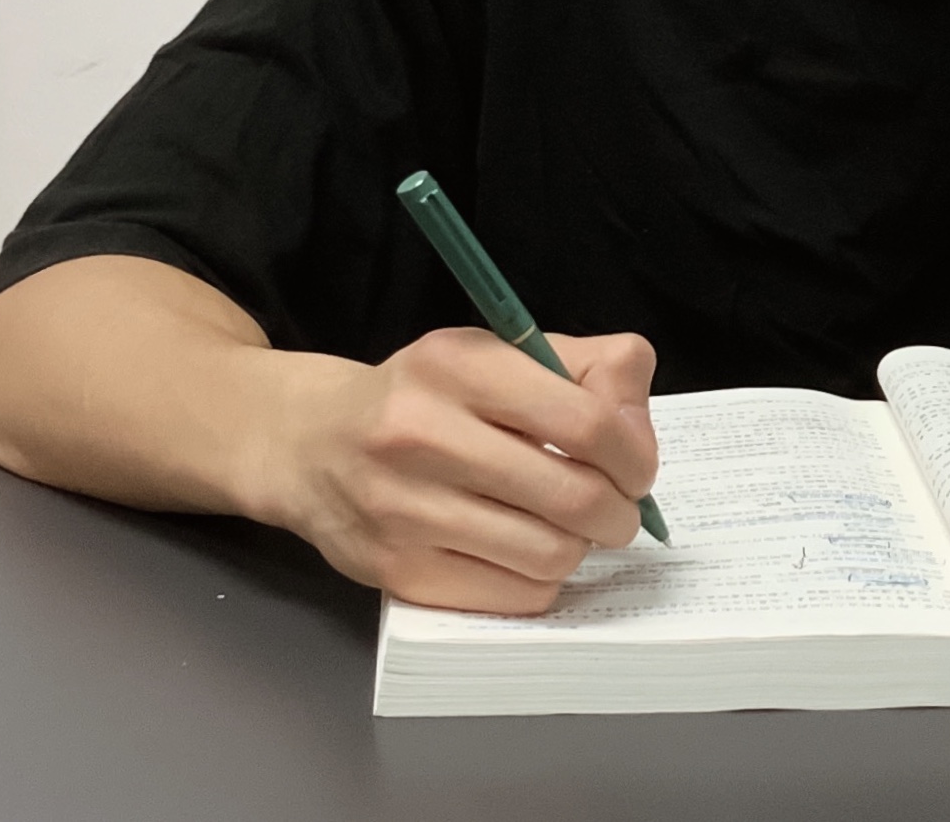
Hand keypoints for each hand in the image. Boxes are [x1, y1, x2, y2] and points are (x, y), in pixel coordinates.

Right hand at [263, 327, 659, 615]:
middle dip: (620, 512)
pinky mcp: (397, 572)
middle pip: (576, 498)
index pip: (588, 423)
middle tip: (616, 509)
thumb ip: (587, 368)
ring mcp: (405, 510)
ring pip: (550, 554)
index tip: (637, 467)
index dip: (635, 455)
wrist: (310, 444)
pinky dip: (538, 579)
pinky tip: (521, 551)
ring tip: (562, 526)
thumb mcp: (498, 354)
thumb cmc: (425, 398)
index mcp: (459, 366)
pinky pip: (515, 595)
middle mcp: (422, 435)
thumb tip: (639, 429)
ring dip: (578, 547)